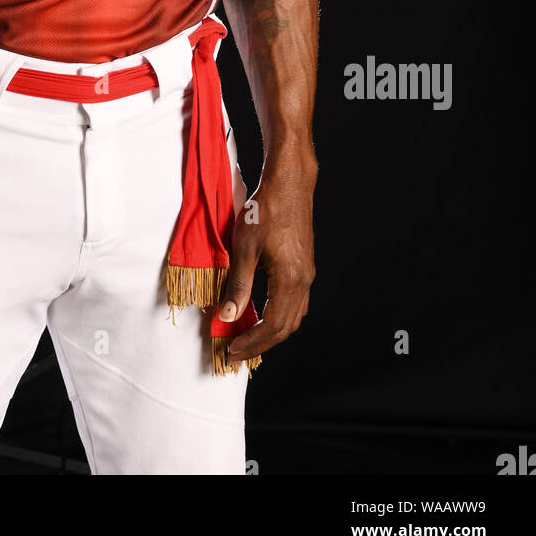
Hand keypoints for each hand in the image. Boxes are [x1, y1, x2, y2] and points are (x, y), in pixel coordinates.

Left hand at [217, 159, 316, 364]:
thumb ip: (238, 285)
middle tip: (235, 351)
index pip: (271, 326)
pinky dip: (279, 315)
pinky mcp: (305, 266)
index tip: (230, 351)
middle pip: (285, 328)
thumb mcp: (244, 248)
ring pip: (293, 317)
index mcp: (290, 280)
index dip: (250, 342)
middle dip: (259, 343)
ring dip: (270, 332)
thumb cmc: (265, 210)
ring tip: (246, 337)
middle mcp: (304, 281)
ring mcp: (307, 274)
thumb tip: (228, 317)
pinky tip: (263, 311)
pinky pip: (295, 302)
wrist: (289, 184)